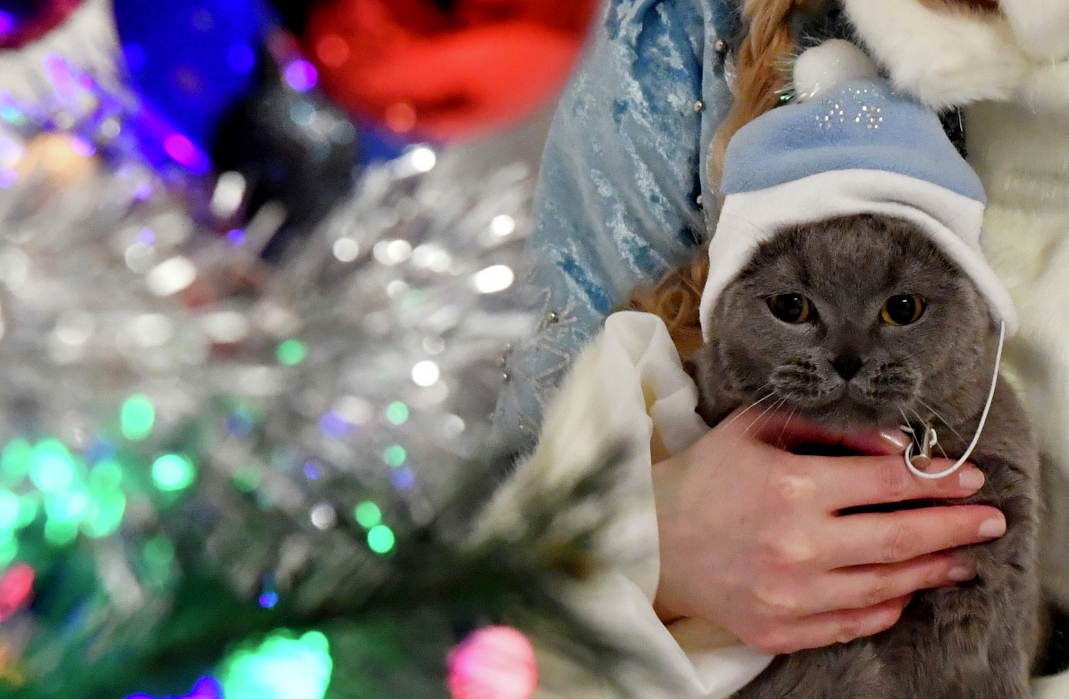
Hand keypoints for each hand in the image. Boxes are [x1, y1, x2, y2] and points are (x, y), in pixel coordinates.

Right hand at [651, 407, 1005, 654]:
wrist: (650, 540)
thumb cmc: (705, 476)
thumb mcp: (755, 428)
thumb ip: (825, 427)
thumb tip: (892, 446)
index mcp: (792, 486)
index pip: (888, 482)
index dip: (937, 479)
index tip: (968, 478)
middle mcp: (797, 544)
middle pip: (900, 538)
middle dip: (955, 527)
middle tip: (989, 521)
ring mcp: (790, 594)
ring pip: (885, 585)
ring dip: (932, 570)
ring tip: (958, 560)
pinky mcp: (779, 629)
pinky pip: (852, 623)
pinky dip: (887, 607)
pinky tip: (905, 591)